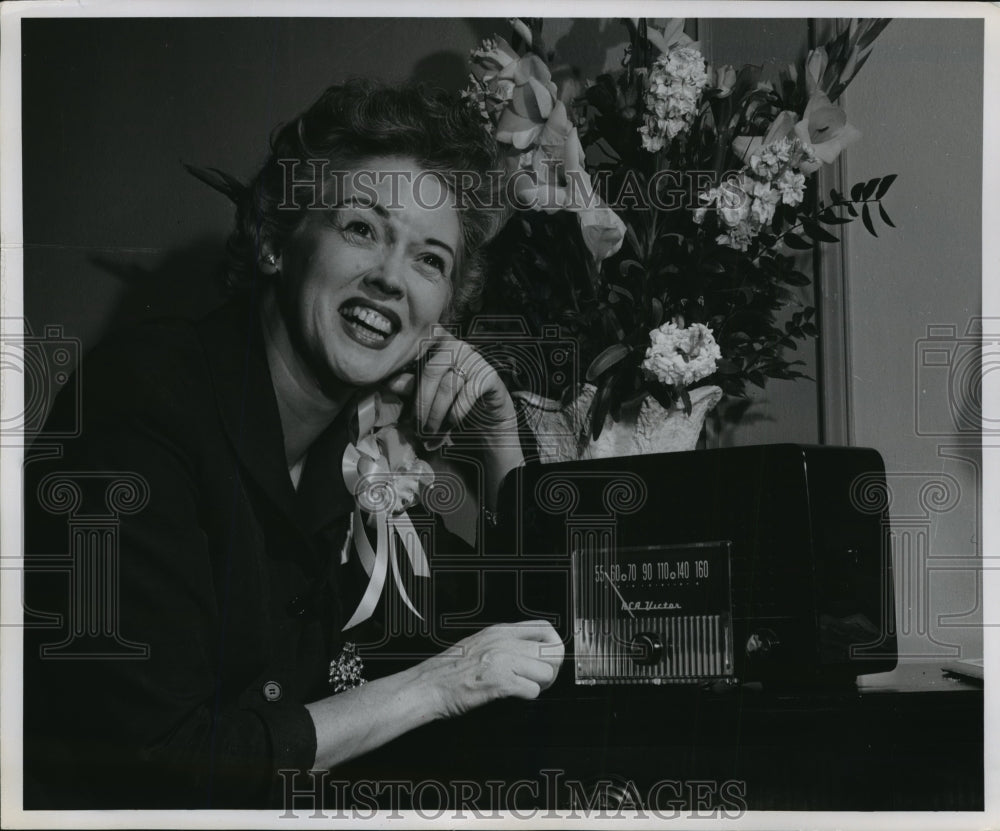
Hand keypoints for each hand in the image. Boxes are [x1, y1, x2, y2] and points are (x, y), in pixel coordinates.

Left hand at [380, 329, 523, 506]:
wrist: (487, 414)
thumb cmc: (453, 400)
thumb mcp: (430, 393)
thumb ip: (412, 385)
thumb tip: (390, 383)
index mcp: (439, 343)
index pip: (420, 346)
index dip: (408, 356)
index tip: (393, 377)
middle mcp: (457, 346)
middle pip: (430, 372)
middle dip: (421, 404)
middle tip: (416, 427)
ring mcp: (475, 359)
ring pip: (447, 387)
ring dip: (436, 415)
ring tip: (429, 434)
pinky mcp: (488, 375)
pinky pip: (466, 395)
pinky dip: (455, 415)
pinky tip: (449, 428)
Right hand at [419, 621, 564, 719]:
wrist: (427, 686)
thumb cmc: (449, 669)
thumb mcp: (479, 642)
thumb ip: (504, 642)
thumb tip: (531, 649)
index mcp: (500, 630)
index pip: (545, 627)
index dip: (552, 645)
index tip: (546, 659)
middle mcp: (504, 642)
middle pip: (552, 651)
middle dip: (551, 669)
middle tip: (540, 679)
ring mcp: (502, 661)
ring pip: (547, 672)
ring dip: (541, 685)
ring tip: (526, 688)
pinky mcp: (500, 683)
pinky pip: (533, 691)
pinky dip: (528, 697)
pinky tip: (514, 696)